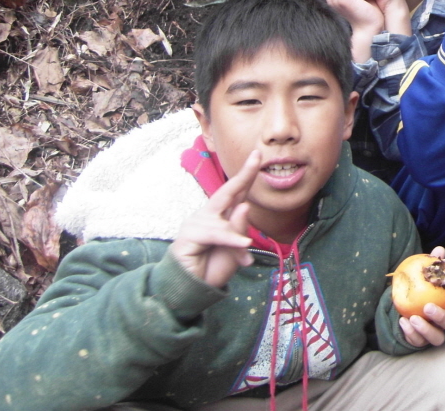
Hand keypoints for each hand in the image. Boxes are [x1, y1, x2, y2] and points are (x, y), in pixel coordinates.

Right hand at [169, 150, 258, 288]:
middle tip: (257, 157)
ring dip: (235, 237)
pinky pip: (215, 233)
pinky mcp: (187, 236)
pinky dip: (230, 239)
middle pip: (227, 192)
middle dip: (243, 175)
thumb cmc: (213, 268)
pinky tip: (243, 245)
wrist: (193, 291)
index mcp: (222, 216)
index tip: (257, 155)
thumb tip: (244, 206)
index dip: (246, 174)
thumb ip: (239, 230)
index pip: (236, 193)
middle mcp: (208, 215)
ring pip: (223, 221)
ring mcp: (196, 223)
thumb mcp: (236, 250)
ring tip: (244, 249)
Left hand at [398, 246, 444, 347]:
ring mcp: (432, 332)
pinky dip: (411, 334)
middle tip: (428, 307)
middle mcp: (443, 321)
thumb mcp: (424, 275)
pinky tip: (403, 322)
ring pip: (436, 338)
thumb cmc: (419, 288)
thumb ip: (433, 264)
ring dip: (426, 329)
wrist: (403, 303)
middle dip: (441, 317)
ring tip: (412, 318)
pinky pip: (417, 342)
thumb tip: (439, 250)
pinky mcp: (420, 340)